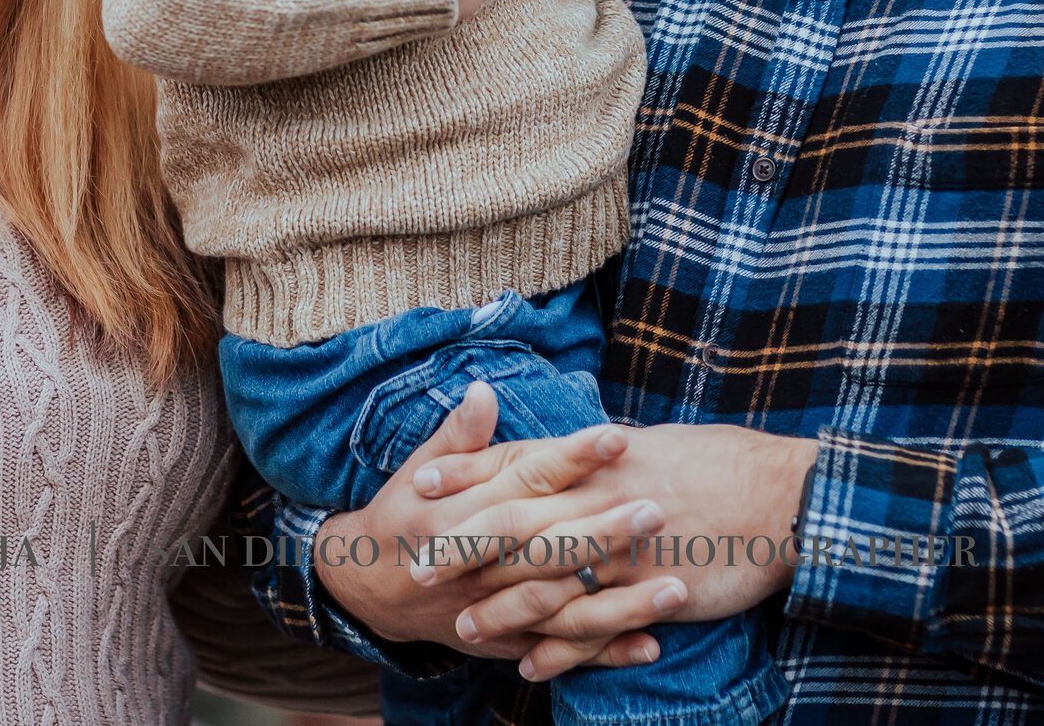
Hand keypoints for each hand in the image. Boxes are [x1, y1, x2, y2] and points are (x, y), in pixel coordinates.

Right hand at [312, 381, 665, 673]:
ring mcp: (498, 608)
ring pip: (563, 605)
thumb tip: (483, 391)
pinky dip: (606, 652)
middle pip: (551, 544)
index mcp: (463, 512)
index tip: (617, 437)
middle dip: (606, 529)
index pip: (526, 479)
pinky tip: (652, 644)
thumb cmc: (401, 517)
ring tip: (677, 586)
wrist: (366, 588)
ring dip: (620, 600)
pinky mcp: (509, 640)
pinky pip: (561, 649)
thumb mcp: (415, 470)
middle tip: (660, 507)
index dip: (571, 458)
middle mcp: (483, 563)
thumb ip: (457, 436)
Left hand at [415, 423, 819, 679]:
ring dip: (502, 607)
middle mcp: (602, 499)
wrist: (782, 495)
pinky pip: (596, 626)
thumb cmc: (719, 464)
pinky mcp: (653, 591)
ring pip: (549, 581)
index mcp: (599, 458)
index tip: (418, 484)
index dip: (466, 472)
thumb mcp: (653, 445)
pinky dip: (562, 649)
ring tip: (462, 628)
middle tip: (415, 566)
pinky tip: (531, 667)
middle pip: (516, 521)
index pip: (517, 460)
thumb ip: (601, 455)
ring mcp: (626, 549)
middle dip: (462, 545)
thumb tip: (570, 448)